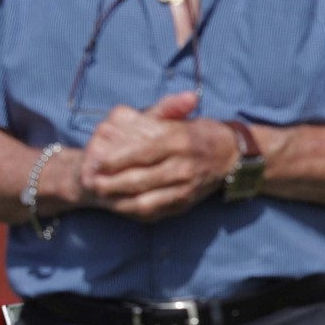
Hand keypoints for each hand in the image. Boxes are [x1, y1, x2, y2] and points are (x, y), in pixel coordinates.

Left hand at [81, 93, 240, 223]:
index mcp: (180, 141)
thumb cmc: (202, 134)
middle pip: (140, 179)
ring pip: (145, 200)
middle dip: (111, 182)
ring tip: (101, 194)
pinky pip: (155, 211)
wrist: (233, 157)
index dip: (116, 159)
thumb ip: (158, 112)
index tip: (96, 161)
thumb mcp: (183, 118)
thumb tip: (124, 113)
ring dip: (118, 200)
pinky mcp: (185, 203)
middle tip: (91, 180)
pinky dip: (133, 211)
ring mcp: (185, 188)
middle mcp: (184, 166)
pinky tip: (120, 205)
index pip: (142, 152)